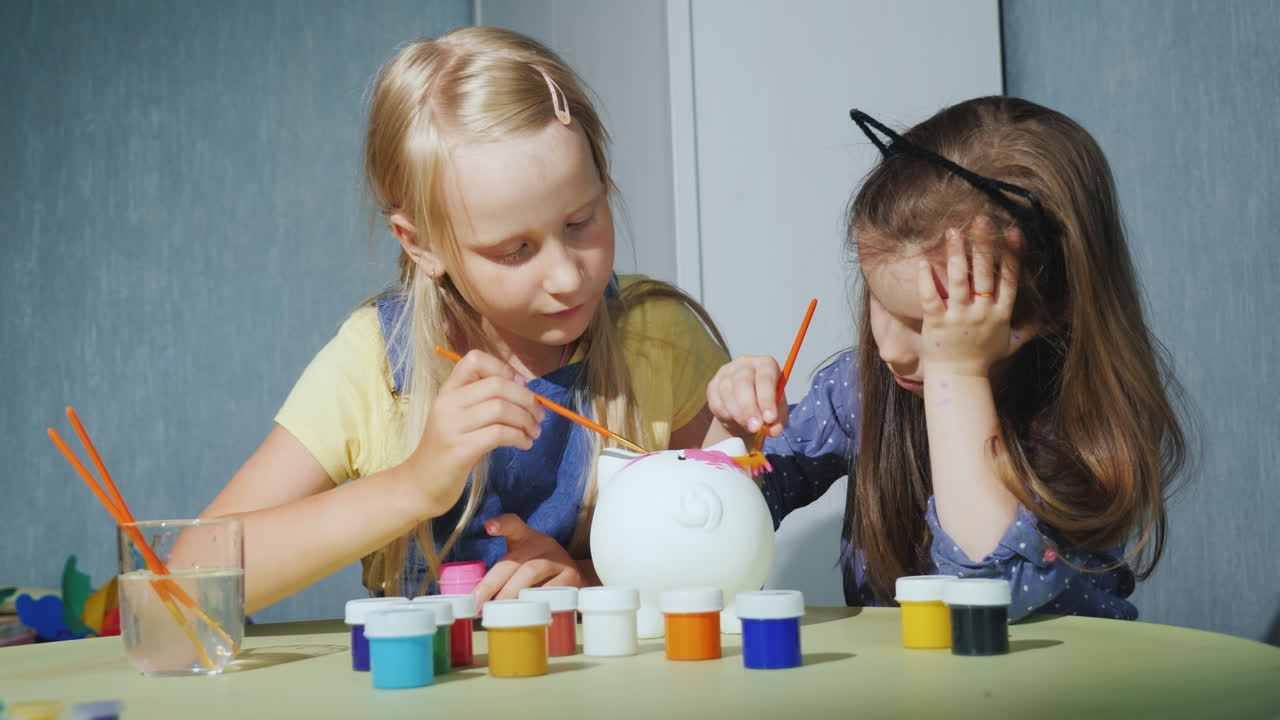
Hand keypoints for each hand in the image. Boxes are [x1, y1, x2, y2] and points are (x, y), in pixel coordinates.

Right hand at [408, 351, 544, 511]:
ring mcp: (451, 427)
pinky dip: (519, 437)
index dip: (504, 368)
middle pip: (497, 385)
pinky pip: (498, 434)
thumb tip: (523, 384)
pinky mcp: (460, 450)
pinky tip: (524, 444)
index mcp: (447, 390)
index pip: (475, 359)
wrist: (421, 484)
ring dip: (526, 420)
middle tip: (539, 415)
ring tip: (534, 432)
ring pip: (500, 409)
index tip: (520, 386)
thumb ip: (483, 399)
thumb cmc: (448, 449)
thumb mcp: (460, 416)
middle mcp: (447, 404)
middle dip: (526, 398)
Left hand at [472, 514, 585, 602]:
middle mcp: (543, 545)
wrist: (578, 578)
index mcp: (527, 538)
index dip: (502, 524)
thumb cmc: (541, 570)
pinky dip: (535, 601)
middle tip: (477, 602)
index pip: (514, 524)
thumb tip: (476, 598)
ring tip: (496, 609)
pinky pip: (550, 590)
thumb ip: (501, 571)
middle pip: (514, 560)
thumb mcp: (523, 560)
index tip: (489, 527)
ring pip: (530, 572)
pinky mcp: (571, 578)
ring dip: (510, 592)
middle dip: (492, 582)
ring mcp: (558, 560)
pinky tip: (525, 613)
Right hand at [706, 355, 788, 439]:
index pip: (765, 378)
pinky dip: (725, 414)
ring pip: (727, 391)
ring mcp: (726, 372)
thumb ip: (777, 421)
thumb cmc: (765, 405)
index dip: (767, 399)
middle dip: (749, 407)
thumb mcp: (777, 412)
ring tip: (747, 427)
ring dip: (737, 413)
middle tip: (755, 427)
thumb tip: (773, 430)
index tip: (769, 419)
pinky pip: (716, 400)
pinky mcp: (713, 384)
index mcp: (766, 364)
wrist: (745, 407)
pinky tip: (734, 421)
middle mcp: (745, 363)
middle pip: (743, 382)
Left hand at [918, 216, 1025, 378]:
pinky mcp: (936, 323)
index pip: (1008, 279)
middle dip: (983, 245)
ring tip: (952, 230)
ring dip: (956, 254)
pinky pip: (930, 298)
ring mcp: (958, 317)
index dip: (1011, 254)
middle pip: (984, 273)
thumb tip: (1056, 317)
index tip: (1013, 231)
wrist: (959, 379)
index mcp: (1000, 314)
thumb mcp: (1012, 344)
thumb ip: (1031, 327)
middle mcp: (981, 313)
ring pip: (958, 280)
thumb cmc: (984, 359)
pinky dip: (925, 280)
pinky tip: (922, 262)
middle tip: (981, 219)